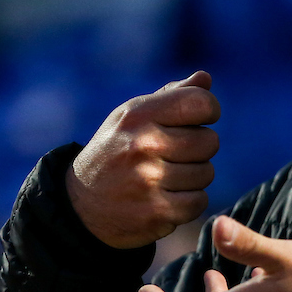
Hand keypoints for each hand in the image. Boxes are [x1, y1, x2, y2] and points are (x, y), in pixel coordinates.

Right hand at [66, 71, 219, 248]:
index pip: (200, 103)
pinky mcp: (156, 213)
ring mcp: (149, 181)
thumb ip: (171, 96)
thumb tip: (205, 79)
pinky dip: (189, 201)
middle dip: (200, 147)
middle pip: (209, 141)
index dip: (208, 110)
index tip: (198, 119)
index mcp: (138, 114)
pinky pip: (199, 202)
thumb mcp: (133, 116)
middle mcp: (143, 144)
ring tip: (169, 176)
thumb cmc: (116, 151)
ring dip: (194, 176)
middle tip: (178, 153)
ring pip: (206, 173)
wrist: (81, 205)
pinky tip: (168, 196)